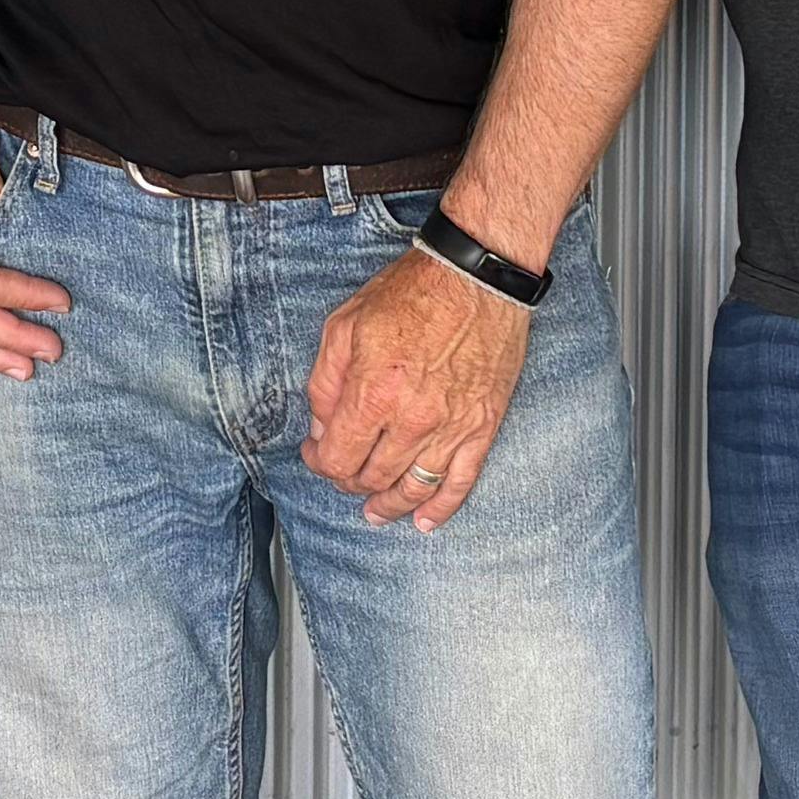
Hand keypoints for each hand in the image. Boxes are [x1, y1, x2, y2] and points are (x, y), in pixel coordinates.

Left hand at [304, 246, 532, 529]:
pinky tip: (426, 521)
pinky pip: (461, 482)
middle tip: (344, 471)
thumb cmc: (414, 292)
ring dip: (388, 506)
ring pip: (412, 489)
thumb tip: (319, 430)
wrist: (478, 276)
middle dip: (349, 481)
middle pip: (371, 478)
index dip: (319, 464)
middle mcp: (413, 419)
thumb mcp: (345, 325)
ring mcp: (451, 427)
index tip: (316, 454)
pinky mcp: (483, 427)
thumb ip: (325, 383)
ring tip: (375, 512)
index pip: (337, 458)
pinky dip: (442, 508)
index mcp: (374, 392)